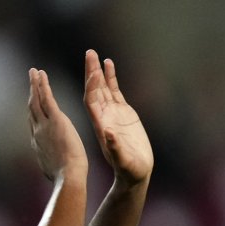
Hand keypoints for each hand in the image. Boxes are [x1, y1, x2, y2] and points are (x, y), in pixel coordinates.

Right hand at [28, 68, 88, 181]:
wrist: (68, 177)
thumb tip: (48, 168)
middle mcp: (38, 132)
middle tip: (30, 81)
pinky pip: (47, 98)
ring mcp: (45, 125)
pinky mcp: (56, 120)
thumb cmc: (66, 178)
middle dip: (30, 93)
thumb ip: (49, 163)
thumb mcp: (52, 170)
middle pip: (32, 108)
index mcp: (39, 144)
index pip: (34, 124)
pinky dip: (43, 85)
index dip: (32, 112)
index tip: (31, 103)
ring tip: (34, 72)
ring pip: (36, 100)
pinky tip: (41, 75)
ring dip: (35, 85)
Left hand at [83, 50, 153, 185]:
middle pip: (94, 90)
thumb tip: (108, 133)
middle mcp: (104, 116)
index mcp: (100, 125)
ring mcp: (113, 113)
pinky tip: (108, 64)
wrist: (135, 172)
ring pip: (102, 87)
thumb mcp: (122, 160)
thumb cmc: (129, 169)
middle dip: (90, 72)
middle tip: (89, 53)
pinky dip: (110, 78)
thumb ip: (115, 147)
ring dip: (97, 71)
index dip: (91, 87)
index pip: (92, 102)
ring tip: (94, 54)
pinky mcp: (123, 112)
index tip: (92, 73)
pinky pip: (114, 91)